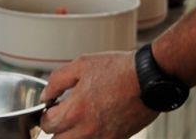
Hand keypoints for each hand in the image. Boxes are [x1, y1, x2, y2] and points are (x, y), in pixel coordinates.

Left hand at [40, 51, 156, 138]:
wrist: (149, 78)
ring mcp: (103, 137)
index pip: (47, 125)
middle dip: (56, 128)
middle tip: (62, 115)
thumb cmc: (119, 69)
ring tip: (79, 118)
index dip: (45, 114)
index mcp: (76, 110)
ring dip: (72, 134)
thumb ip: (57, 80)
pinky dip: (91, 136)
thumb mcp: (82, 64)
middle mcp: (87, 129)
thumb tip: (46, 95)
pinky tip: (95, 121)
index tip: (52, 107)